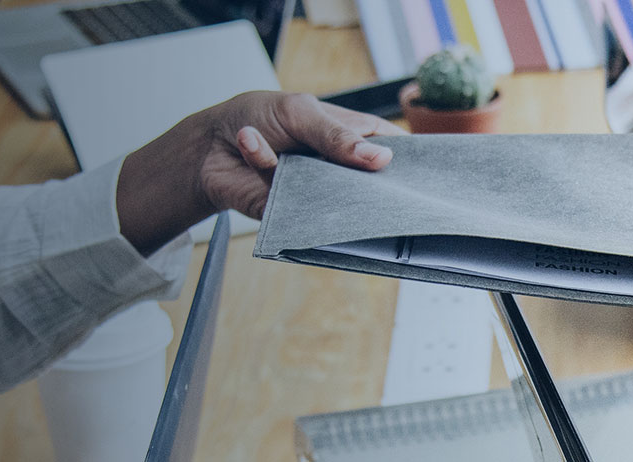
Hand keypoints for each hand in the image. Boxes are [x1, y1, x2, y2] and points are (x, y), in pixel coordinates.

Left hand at [116, 91, 404, 253]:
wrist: (208, 145)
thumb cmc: (258, 117)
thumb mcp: (300, 113)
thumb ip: (338, 136)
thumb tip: (381, 159)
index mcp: (350, 137)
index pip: (390, 149)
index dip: (407, 161)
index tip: (424, 173)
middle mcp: (338, 169)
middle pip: (371, 184)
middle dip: (374, 185)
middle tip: (372, 176)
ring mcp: (316, 192)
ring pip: (336, 201)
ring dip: (319, 182)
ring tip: (298, 160)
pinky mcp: (289, 211)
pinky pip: (289, 201)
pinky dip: (264, 163)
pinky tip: (250, 139)